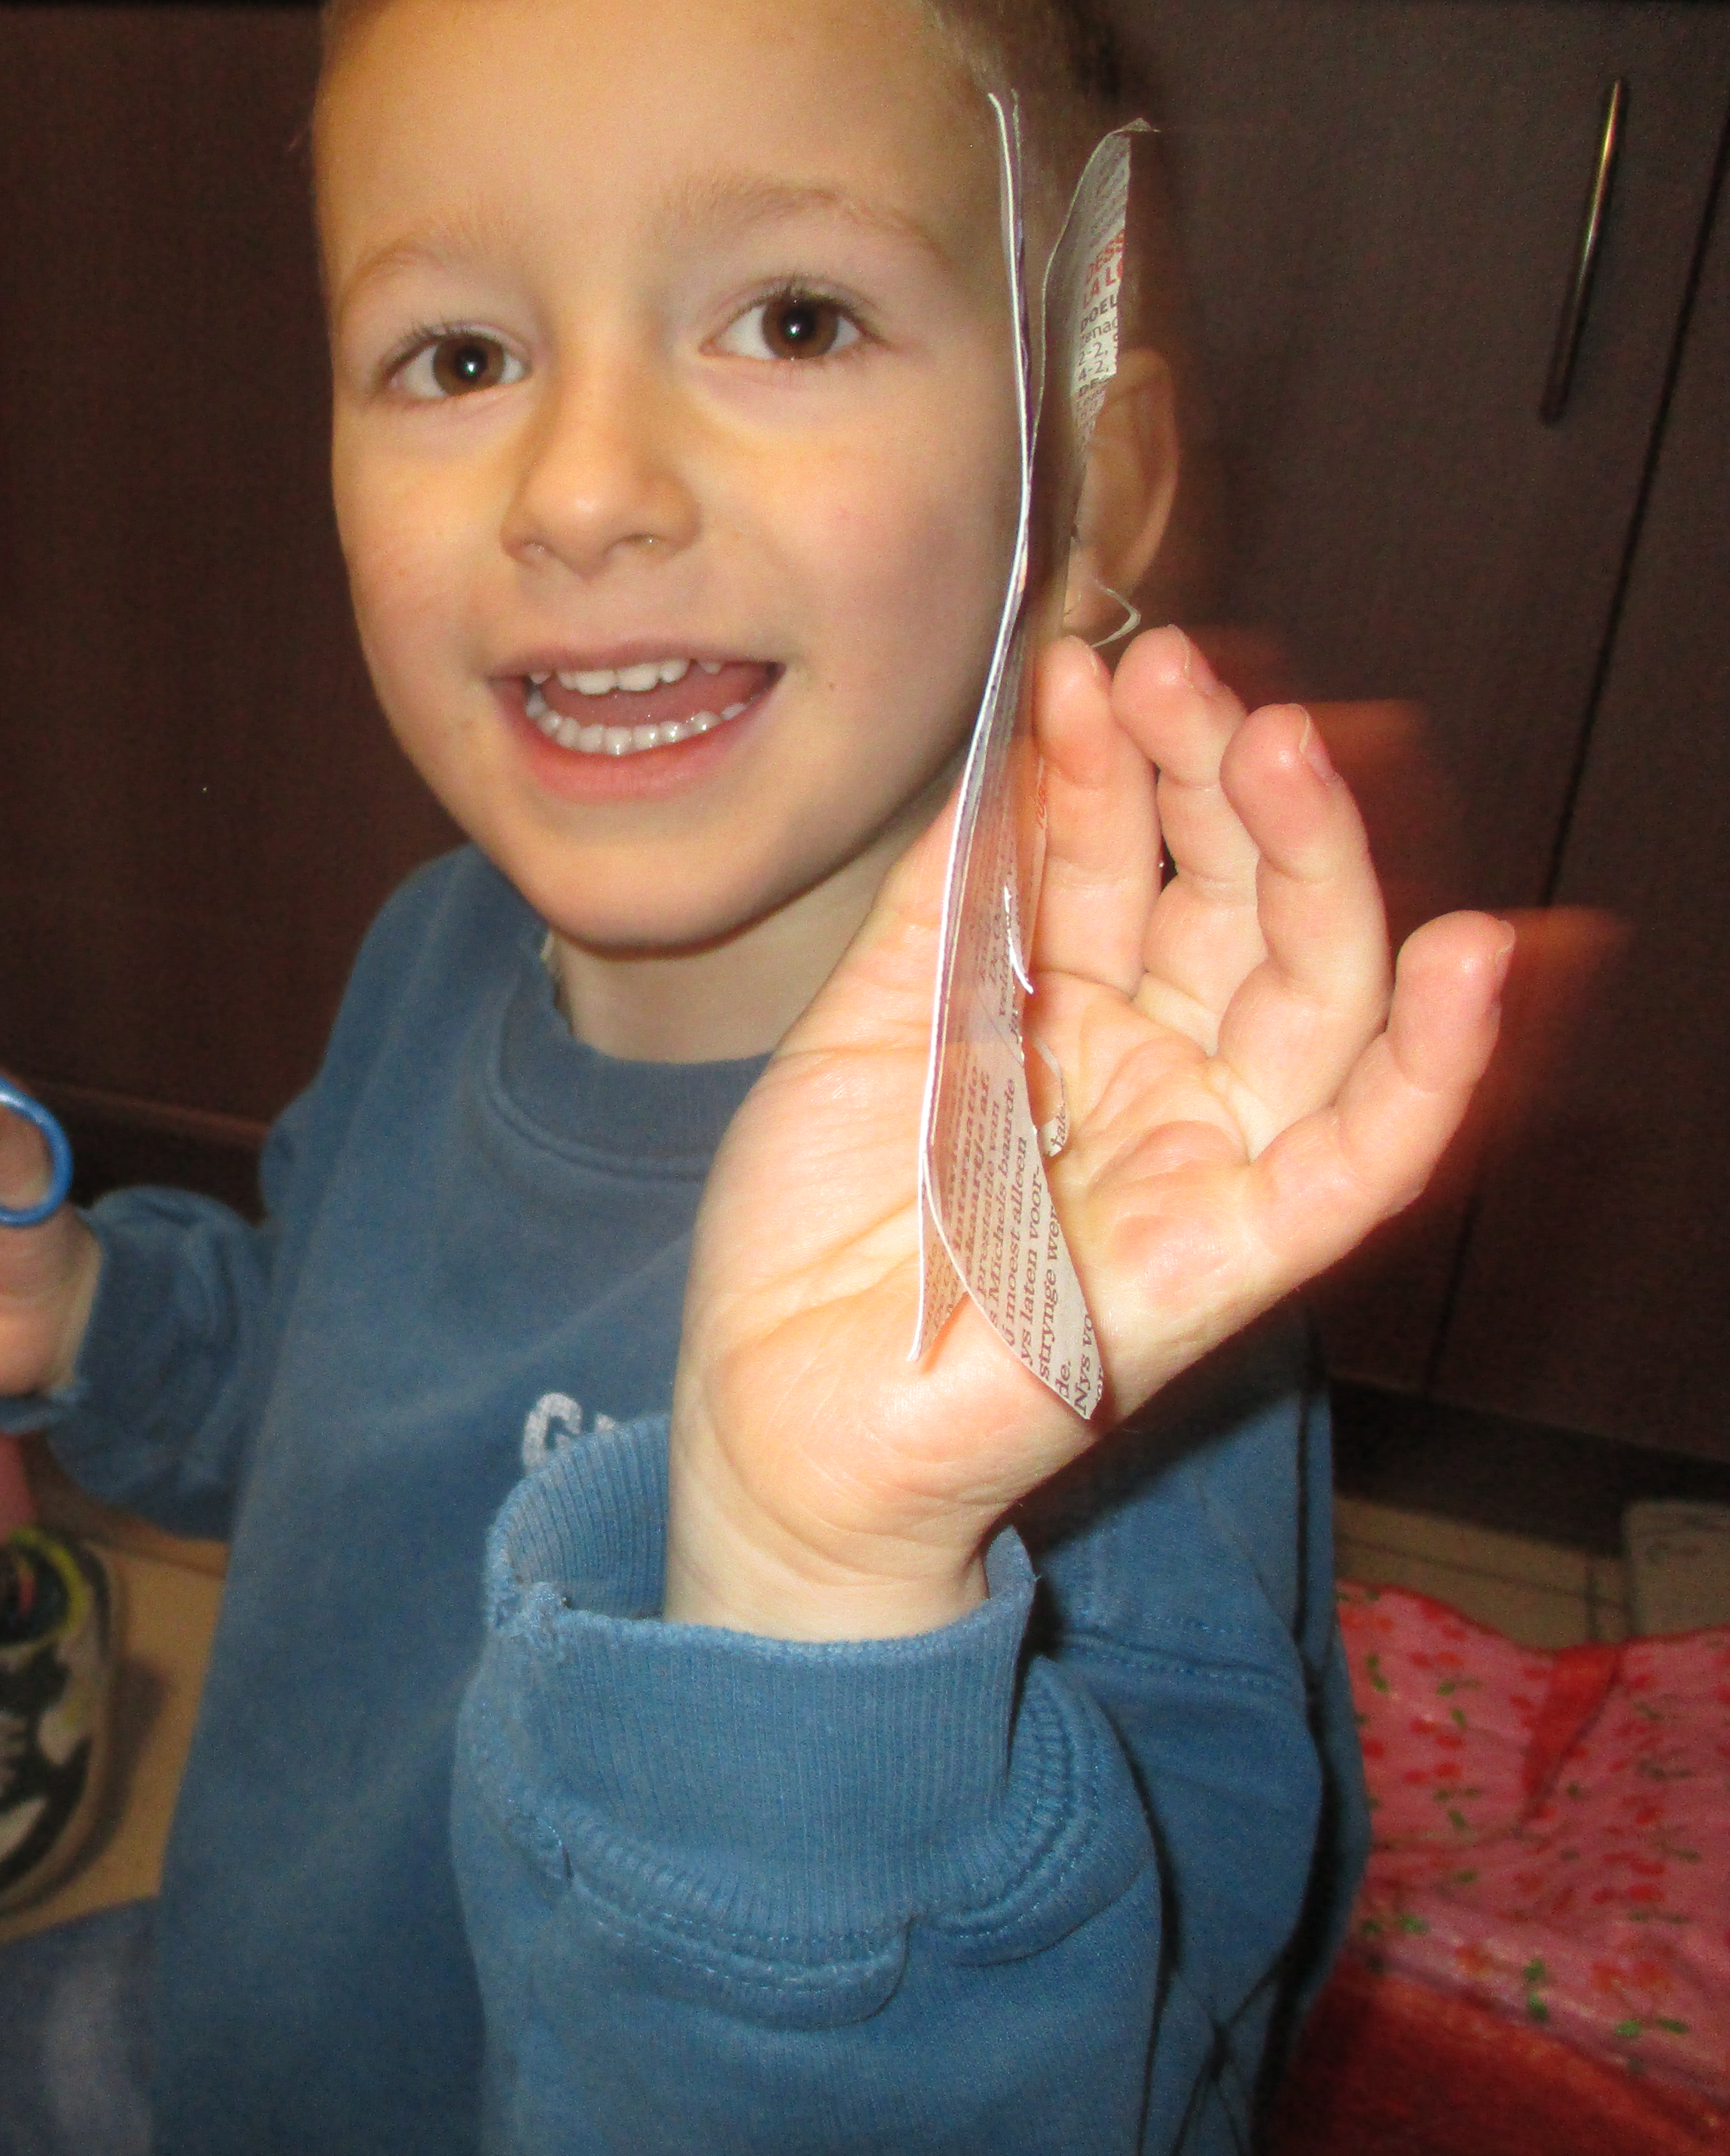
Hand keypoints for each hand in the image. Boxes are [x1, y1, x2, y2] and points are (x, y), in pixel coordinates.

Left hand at [664, 627, 1509, 1639]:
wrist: (769, 1409)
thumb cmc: (813, 1236)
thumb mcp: (867, 1027)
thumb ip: (948, 903)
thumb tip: (1006, 751)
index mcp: (1071, 1015)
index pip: (1132, 861)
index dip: (1119, 764)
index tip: (1090, 665)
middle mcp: (1156, 1074)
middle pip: (1235, 903)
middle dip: (1216, 780)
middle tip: (1180, 675)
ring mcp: (1200, 1162)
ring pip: (1312, 996)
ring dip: (1317, 866)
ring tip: (1286, 744)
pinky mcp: (1228, 1261)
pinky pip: (1359, 1164)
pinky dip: (1429, 1069)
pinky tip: (1467, 956)